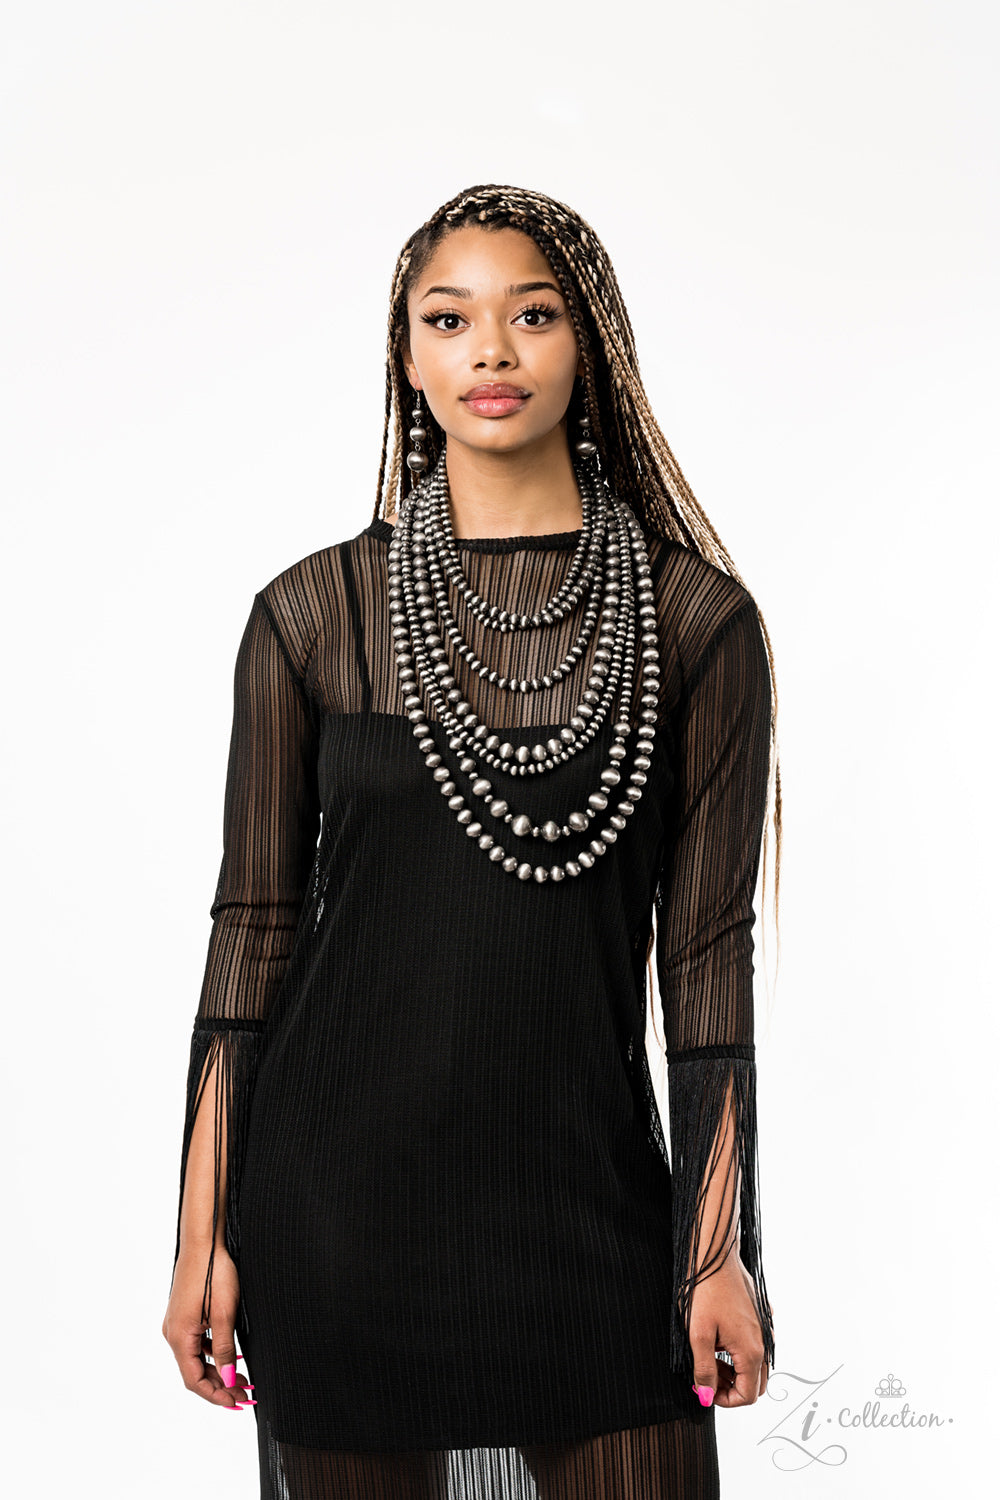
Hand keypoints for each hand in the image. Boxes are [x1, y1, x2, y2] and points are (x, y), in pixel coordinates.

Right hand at [162, 1244, 254, 1409]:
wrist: (203, 1241)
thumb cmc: (214, 1272)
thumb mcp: (225, 1315)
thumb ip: (225, 1350)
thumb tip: (229, 1380)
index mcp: (179, 1337)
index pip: (194, 1381)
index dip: (216, 1396)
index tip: (237, 1403)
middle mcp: (173, 1333)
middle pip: (194, 1372)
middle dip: (219, 1386)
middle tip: (245, 1394)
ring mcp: (176, 1323)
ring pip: (195, 1358)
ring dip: (217, 1371)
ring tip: (241, 1378)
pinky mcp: (184, 1314)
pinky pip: (195, 1343)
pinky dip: (211, 1354)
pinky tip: (229, 1355)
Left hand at [687, 1254, 772, 1408]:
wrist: (714, 1254)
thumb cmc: (705, 1290)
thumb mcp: (698, 1335)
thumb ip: (704, 1370)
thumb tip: (706, 1397)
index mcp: (751, 1350)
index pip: (747, 1395)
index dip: (724, 1399)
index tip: (705, 1389)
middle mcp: (763, 1341)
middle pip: (755, 1382)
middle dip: (730, 1386)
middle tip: (705, 1375)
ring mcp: (763, 1327)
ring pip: (755, 1364)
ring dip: (733, 1368)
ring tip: (708, 1355)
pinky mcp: (759, 1315)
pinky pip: (754, 1343)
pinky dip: (738, 1350)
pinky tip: (718, 1336)